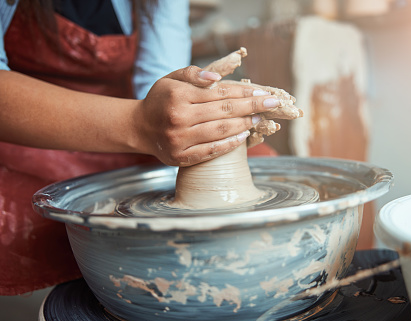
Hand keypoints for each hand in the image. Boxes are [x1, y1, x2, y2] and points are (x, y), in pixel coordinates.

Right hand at [132, 66, 279, 166]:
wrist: (138, 128)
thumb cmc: (160, 100)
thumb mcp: (171, 79)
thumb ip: (193, 74)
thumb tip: (217, 78)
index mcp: (178, 95)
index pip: (220, 93)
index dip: (244, 93)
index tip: (263, 93)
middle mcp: (179, 118)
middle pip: (224, 112)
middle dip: (252, 107)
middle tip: (272, 104)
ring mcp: (180, 140)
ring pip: (220, 131)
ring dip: (244, 124)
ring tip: (258, 119)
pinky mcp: (181, 157)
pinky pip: (211, 150)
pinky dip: (230, 144)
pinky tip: (243, 135)